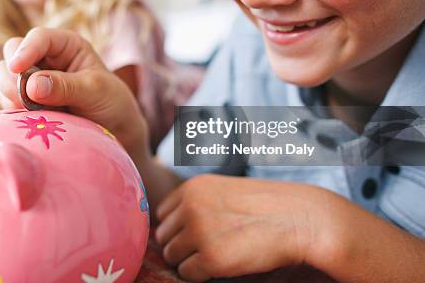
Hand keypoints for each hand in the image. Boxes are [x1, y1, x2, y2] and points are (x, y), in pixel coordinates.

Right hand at [0, 27, 148, 157]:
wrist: (115, 132)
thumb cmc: (111, 103)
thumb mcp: (96, 91)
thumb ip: (66, 87)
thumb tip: (32, 86)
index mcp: (65, 45)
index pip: (39, 38)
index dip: (25, 50)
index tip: (17, 68)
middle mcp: (45, 59)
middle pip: (11, 53)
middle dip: (13, 74)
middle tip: (26, 97)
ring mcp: (31, 81)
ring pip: (4, 79)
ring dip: (12, 96)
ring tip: (39, 112)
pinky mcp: (24, 103)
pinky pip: (5, 103)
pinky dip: (13, 112)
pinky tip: (34, 121)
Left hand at [155, 174, 333, 280]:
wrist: (299, 219)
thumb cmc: (264, 207)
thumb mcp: (223, 191)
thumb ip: (196, 202)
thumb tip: (172, 226)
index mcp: (192, 188)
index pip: (163, 213)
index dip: (178, 227)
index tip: (196, 232)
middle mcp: (191, 206)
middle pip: (164, 236)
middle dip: (181, 245)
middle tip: (206, 248)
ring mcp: (200, 232)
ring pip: (172, 256)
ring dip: (189, 260)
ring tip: (215, 255)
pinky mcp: (212, 258)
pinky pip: (187, 274)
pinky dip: (200, 274)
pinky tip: (222, 265)